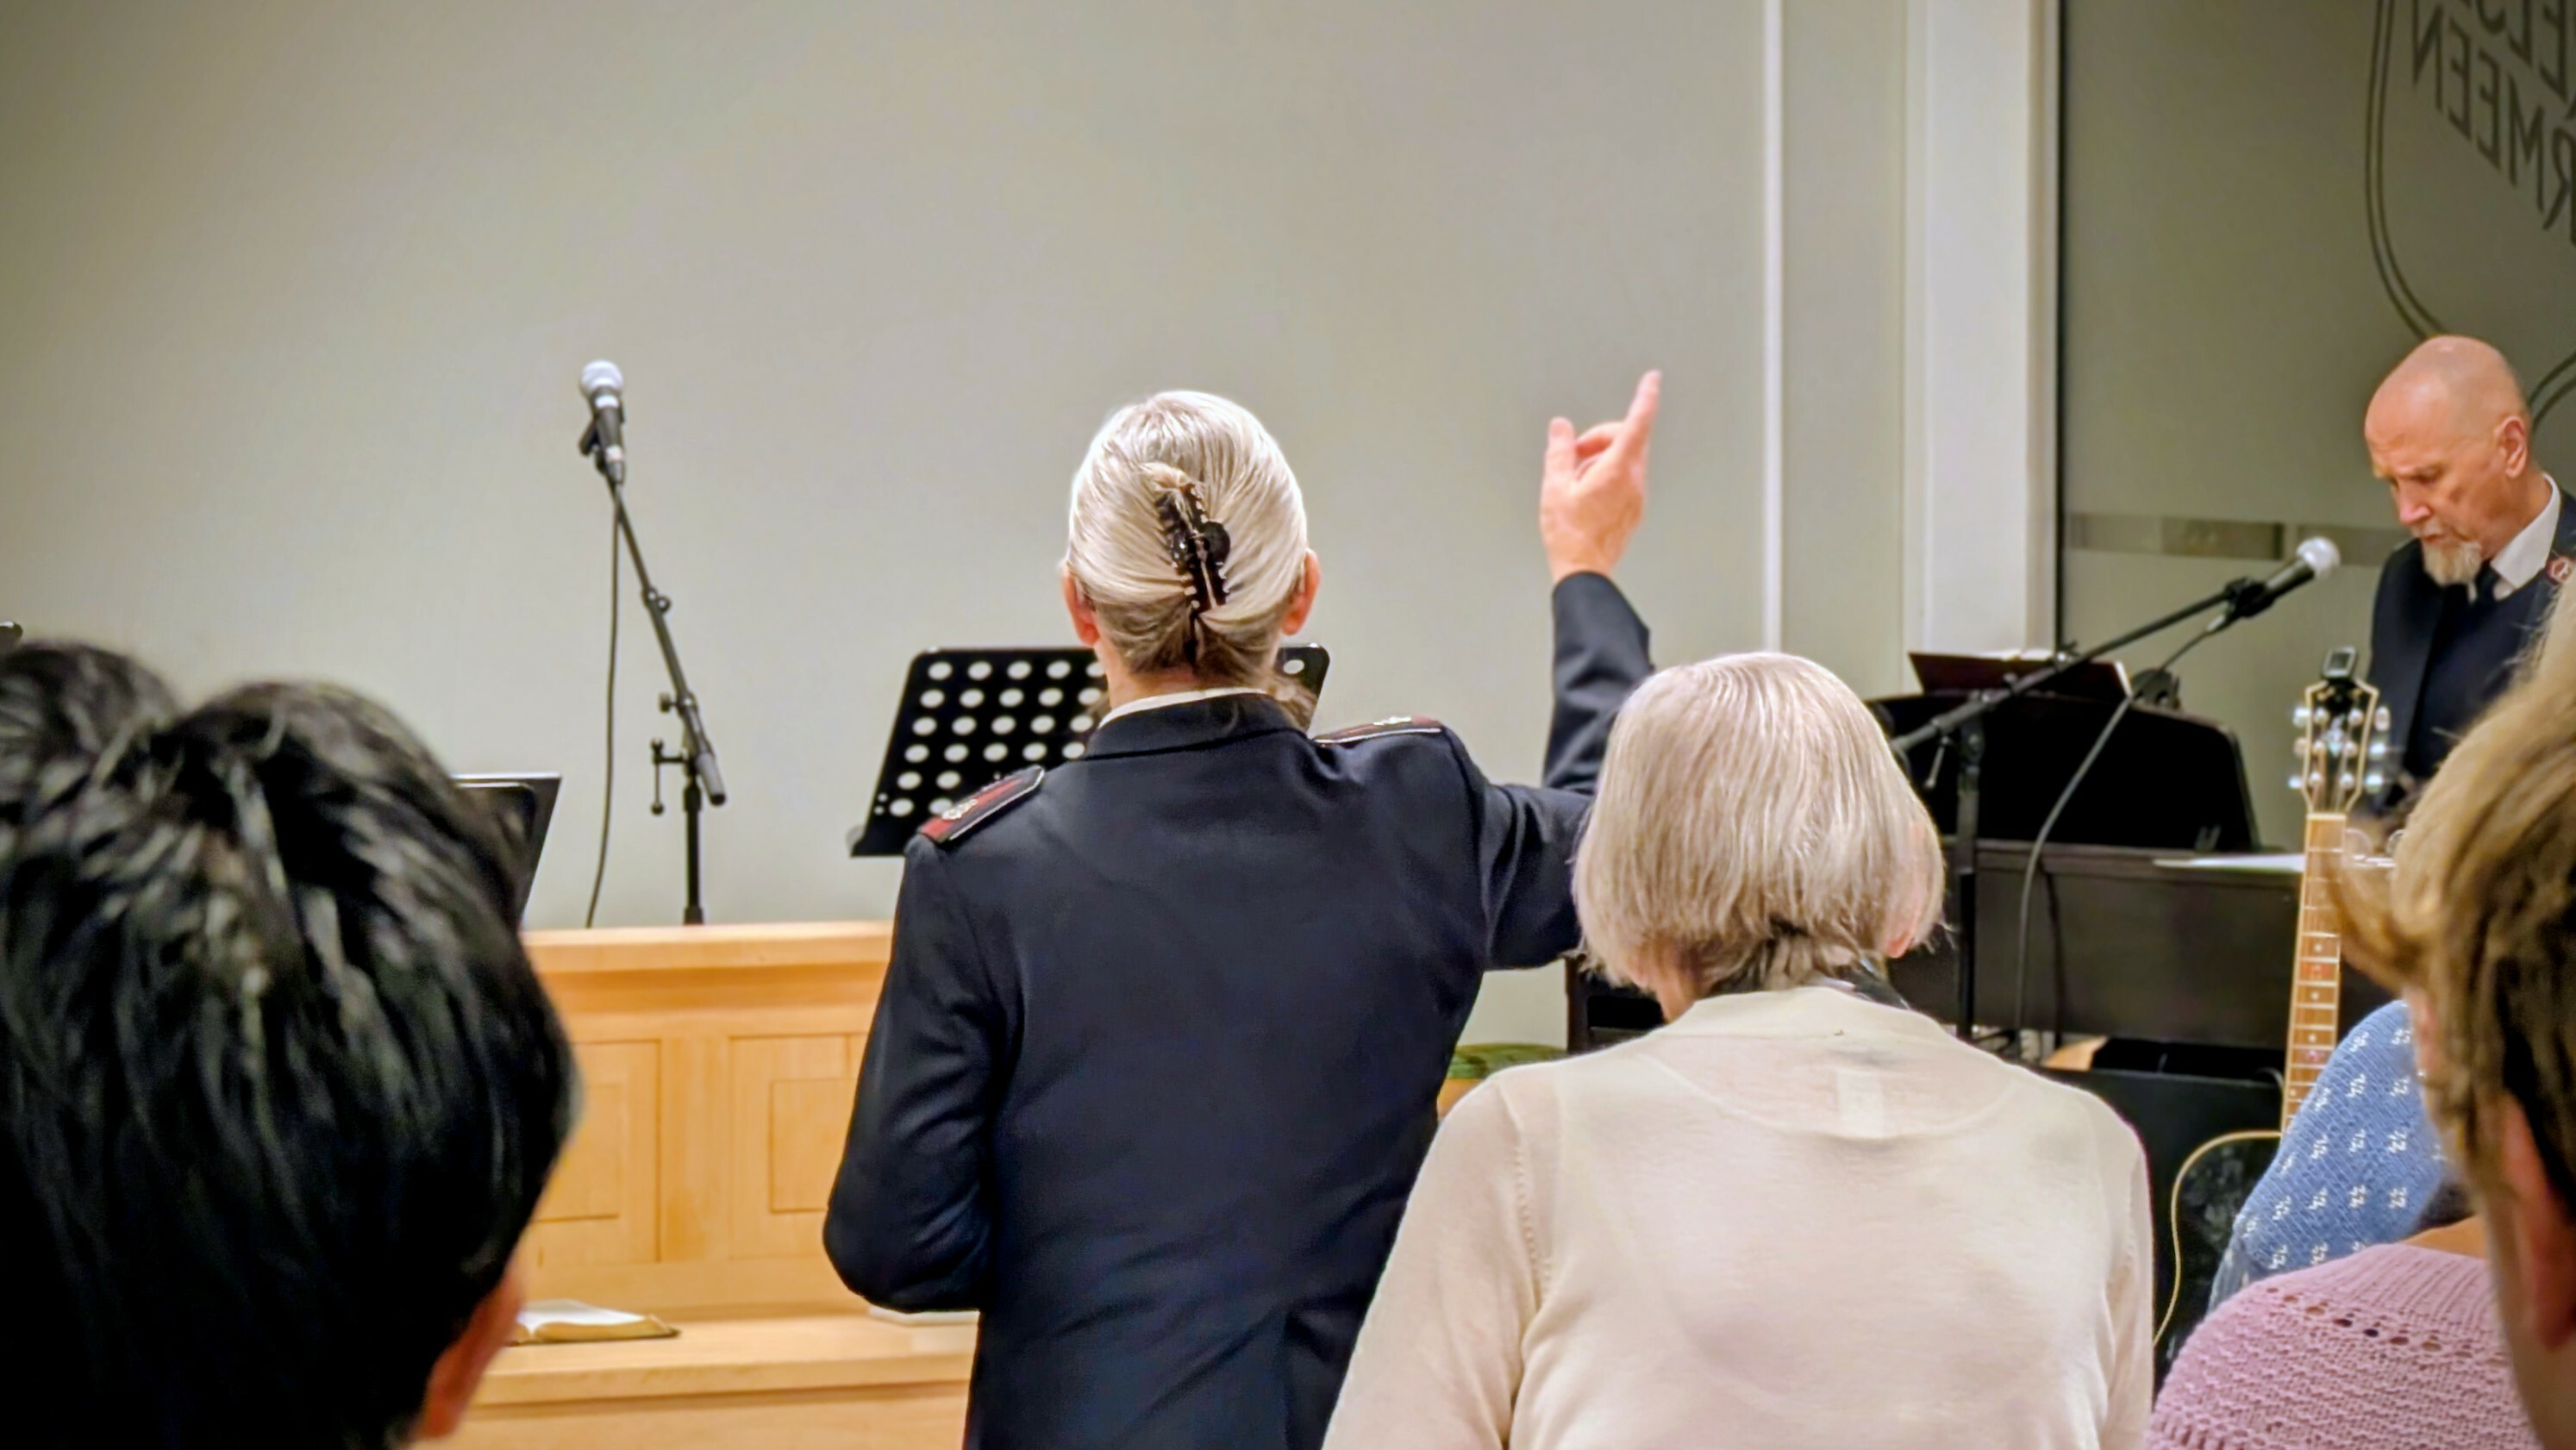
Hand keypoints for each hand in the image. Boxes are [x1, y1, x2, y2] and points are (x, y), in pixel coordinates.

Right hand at [1540, 371, 1659, 583]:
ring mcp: (1637, 496)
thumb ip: (1559, 452)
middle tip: (1571, 454)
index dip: (1645, 398)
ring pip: (1624, 459)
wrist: (1584, 571)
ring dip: (1600, 458)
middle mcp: (1634, 480)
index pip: (1637, 424)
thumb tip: (1561, 427)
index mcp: (1617, 470)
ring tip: (1573, 480)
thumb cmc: (1568, 533)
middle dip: (1599, 437)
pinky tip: (1584, 494)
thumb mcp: (1555, 487)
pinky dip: (1605, 474)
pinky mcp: (1634, 509)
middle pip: (1627, 439)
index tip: (1652, 379)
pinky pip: (1624, 479)